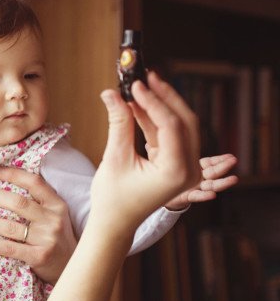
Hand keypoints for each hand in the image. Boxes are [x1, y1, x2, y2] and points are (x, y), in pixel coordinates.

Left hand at [0, 169, 77, 284]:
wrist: (72, 266)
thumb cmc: (56, 236)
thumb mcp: (55, 214)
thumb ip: (38, 200)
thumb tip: (4, 180)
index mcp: (57, 204)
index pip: (34, 182)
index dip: (13, 173)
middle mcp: (53, 219)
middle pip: (17, 203)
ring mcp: (46, 239)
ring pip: (9, 226)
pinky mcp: (38, 257)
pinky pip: (8, 247)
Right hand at [92, 71, 200, 231]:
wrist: (115, 222)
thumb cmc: (113, 197)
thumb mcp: (115, 158)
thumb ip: (118, 123)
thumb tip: (111, 92)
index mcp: (177, 172)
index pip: (171, 125)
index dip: (153, 101)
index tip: (136, 84)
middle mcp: (188, 170)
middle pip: (184, 121)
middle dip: (165, 97)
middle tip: (146, 77)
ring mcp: (186, 168)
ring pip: (180, 126)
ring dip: (161, 106)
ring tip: (140, 88)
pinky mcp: (177, 164)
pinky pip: (171, 135)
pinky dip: (156, 119)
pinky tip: (139, 105)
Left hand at [163, 153, 237, 209]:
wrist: (158, 194)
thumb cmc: (161, 173)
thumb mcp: (160, 160)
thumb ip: (157, 150)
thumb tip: (147, 141)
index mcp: (194, 167)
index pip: (209, 163)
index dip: (219, 160)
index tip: (229, 156)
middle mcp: (198, 177)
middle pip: (213, 172)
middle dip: (224, 167)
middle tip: (234, 161)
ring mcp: (195, 188)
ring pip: (211, 185)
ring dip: (222, 182)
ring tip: (233, 179)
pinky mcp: (188, 197)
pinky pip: (198, 196)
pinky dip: (204, 196)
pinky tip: (212, 195)